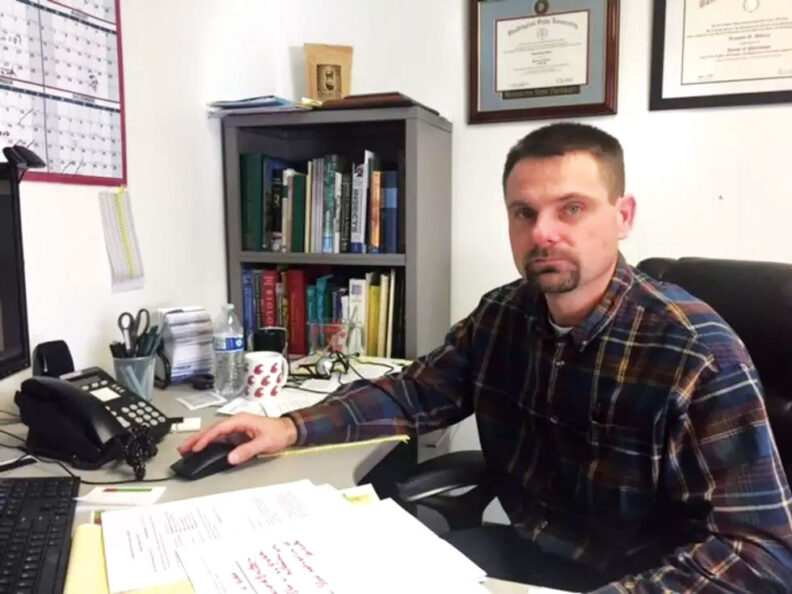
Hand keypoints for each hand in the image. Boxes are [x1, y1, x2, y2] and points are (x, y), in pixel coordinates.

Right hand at [178, 413, 297, 464]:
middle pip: (212, 430)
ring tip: (187, 449)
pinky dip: (209, 443)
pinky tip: (202, 449)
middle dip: (197, 438)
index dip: (206, 437)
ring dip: (201, 441)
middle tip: (183, 448)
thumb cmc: (278, 433)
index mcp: (241, 420)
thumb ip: (248, 450)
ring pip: (214, 434)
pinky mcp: (237, 435)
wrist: (288, 431)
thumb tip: (232, 458)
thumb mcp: (264, 442)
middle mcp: (236, 422)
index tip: (197, 447)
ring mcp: (236, 428)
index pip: (219, 428)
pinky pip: (220, 438)